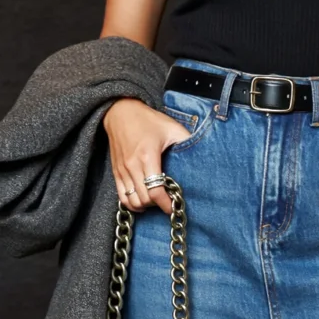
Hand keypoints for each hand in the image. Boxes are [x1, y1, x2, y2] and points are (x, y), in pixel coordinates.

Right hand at [102, 97, 191, 215]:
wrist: (120, 112)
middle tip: (168, 200)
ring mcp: (122, 171)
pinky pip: (122, 197)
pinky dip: (132, 203)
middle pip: (144, 199)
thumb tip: (202, 154)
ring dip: (145, 206)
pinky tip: (142, 201)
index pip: (155, 191)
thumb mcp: (171, 127)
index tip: (174, 207)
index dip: (166, 204)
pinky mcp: (116, 172)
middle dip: (158, 205)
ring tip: (156, 201)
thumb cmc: (147, 120)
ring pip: (132, 201)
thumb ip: (186, 141)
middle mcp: (132, 166)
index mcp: (147, 156)